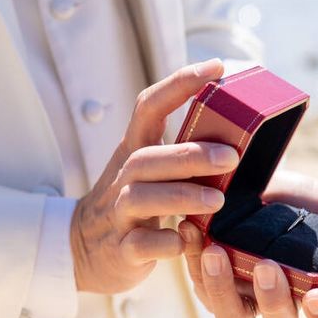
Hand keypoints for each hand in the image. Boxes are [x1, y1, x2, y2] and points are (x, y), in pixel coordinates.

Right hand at [70, 58, 239, 293]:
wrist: (82, 248)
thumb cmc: (130, 204)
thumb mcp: (145, 173)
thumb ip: (177, 156)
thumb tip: (235, 139)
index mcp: (132, 152)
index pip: (148, 108)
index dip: (179, 84)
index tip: (216, 68)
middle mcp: (122, 179)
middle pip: (147, 158)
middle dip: (190, 155)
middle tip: (232, 156)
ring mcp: (118, 215)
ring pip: (141, 198)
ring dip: (182, 196)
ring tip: (217, 200)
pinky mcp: (121, 250)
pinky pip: (141, 245)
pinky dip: (168, 243)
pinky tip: (189, 241)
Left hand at [179, 169, 317, 317]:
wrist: (255, 178)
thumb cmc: (298, 200)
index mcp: (310, 289)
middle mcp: (275, 299)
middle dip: (274, 299)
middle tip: (269, 266)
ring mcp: (239, 292)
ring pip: (231, 315)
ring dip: (223, 287)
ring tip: (216, 251)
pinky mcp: (207, 278)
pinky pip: (198, 282)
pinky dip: (192, 259)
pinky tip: (192, 230)